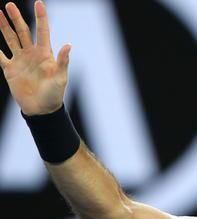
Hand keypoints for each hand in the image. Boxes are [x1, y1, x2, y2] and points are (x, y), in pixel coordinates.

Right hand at [0, 1, 70, 115]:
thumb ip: (63, 61)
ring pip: (10, 39)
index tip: (39, 3)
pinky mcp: (10, 70)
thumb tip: (68, 44)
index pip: (43, 32)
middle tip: (9, 5)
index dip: (41, 18)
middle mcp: (32, 54)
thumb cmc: (54, 94)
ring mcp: (20, 61)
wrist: (41, 109)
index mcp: (45, 54)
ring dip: (4, 27)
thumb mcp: (61, 77)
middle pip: (23, 32)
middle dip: (16, 18)